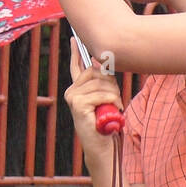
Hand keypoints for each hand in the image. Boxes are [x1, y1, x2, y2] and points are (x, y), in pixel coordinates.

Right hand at [64, 40, 123, 159]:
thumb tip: (103, 65)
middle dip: (111, 84)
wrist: (103, 147)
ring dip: (114, 95)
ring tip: (113, 108)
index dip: (75, 52)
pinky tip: (111, 111)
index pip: (76, 66)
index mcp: (77, 90)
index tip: (73, 39)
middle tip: (114, 100)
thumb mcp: (106, 100)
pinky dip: (112, 101)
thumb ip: (102, 84)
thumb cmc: (106, 125)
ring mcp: (73, 97)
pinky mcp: (77, 104)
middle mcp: (71, 91)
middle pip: (96, 72)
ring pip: (101, 83)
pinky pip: (102, 93)